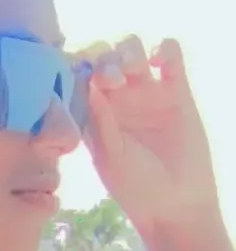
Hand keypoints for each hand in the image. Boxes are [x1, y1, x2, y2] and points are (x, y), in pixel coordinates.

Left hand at [80, 35, 218, 236]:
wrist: (176, 202)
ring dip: (128, 51)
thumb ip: (99, 121)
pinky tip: (159, 63)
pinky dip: (165, 48)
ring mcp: (146, 92)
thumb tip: (88, 85)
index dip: (74, 66)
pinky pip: (171, 54)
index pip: (77, 77)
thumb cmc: (135, 187)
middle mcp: (117, 98)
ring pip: (132, 49)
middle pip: (103, 56)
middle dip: (103, 58)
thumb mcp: (110, 157)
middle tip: (111, 80)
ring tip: (132, 71)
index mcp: (92, 113)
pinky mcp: (176, 90)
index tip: (75, 71)